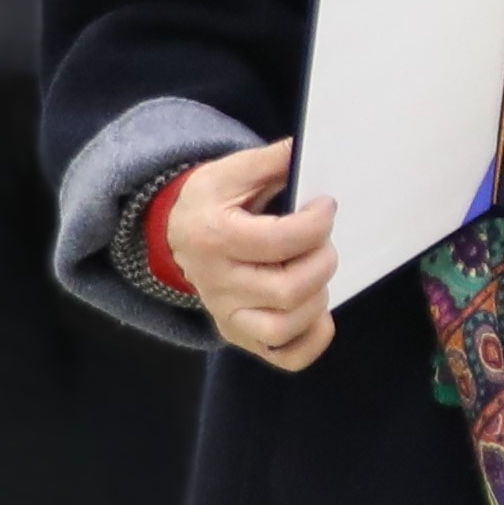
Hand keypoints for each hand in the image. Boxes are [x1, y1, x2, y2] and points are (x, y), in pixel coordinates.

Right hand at [161, 136, 336, 371]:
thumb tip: (308, 148)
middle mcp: (215, 283)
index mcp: (212, 237)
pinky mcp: (237, 334)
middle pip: (289, 288)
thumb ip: (271, 161)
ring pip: (285, 326)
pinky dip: (312, 341)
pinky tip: (318, 313)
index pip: (281, 241)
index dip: (317, 222)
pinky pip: (284, 356)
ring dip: (318, 299)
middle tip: (322, 242)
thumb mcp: (231, 172)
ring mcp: (225, 314)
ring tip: (314, 272)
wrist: (177, 234)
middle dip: (322, 261)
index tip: (325, 207)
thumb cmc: (213, 202)